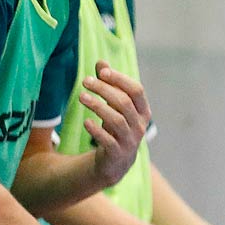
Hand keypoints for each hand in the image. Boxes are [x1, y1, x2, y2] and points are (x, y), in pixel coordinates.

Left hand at [80, 62, 152, 186]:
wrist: (115, 162)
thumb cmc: (116, 127)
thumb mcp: (114, 106)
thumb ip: (109, 85)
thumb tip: (101, 62)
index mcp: (143, 111)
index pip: (136, 90)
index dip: (120, 79)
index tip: (102, 72)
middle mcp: (140, 125)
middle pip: (124, 102)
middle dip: (104, 89)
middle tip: (85, 81)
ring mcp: (130, 141)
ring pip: (116, 120)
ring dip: (98, 106)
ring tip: (82, 97)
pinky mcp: (117, 154)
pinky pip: (108, 140)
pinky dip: (96, 130)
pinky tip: (86, 122)